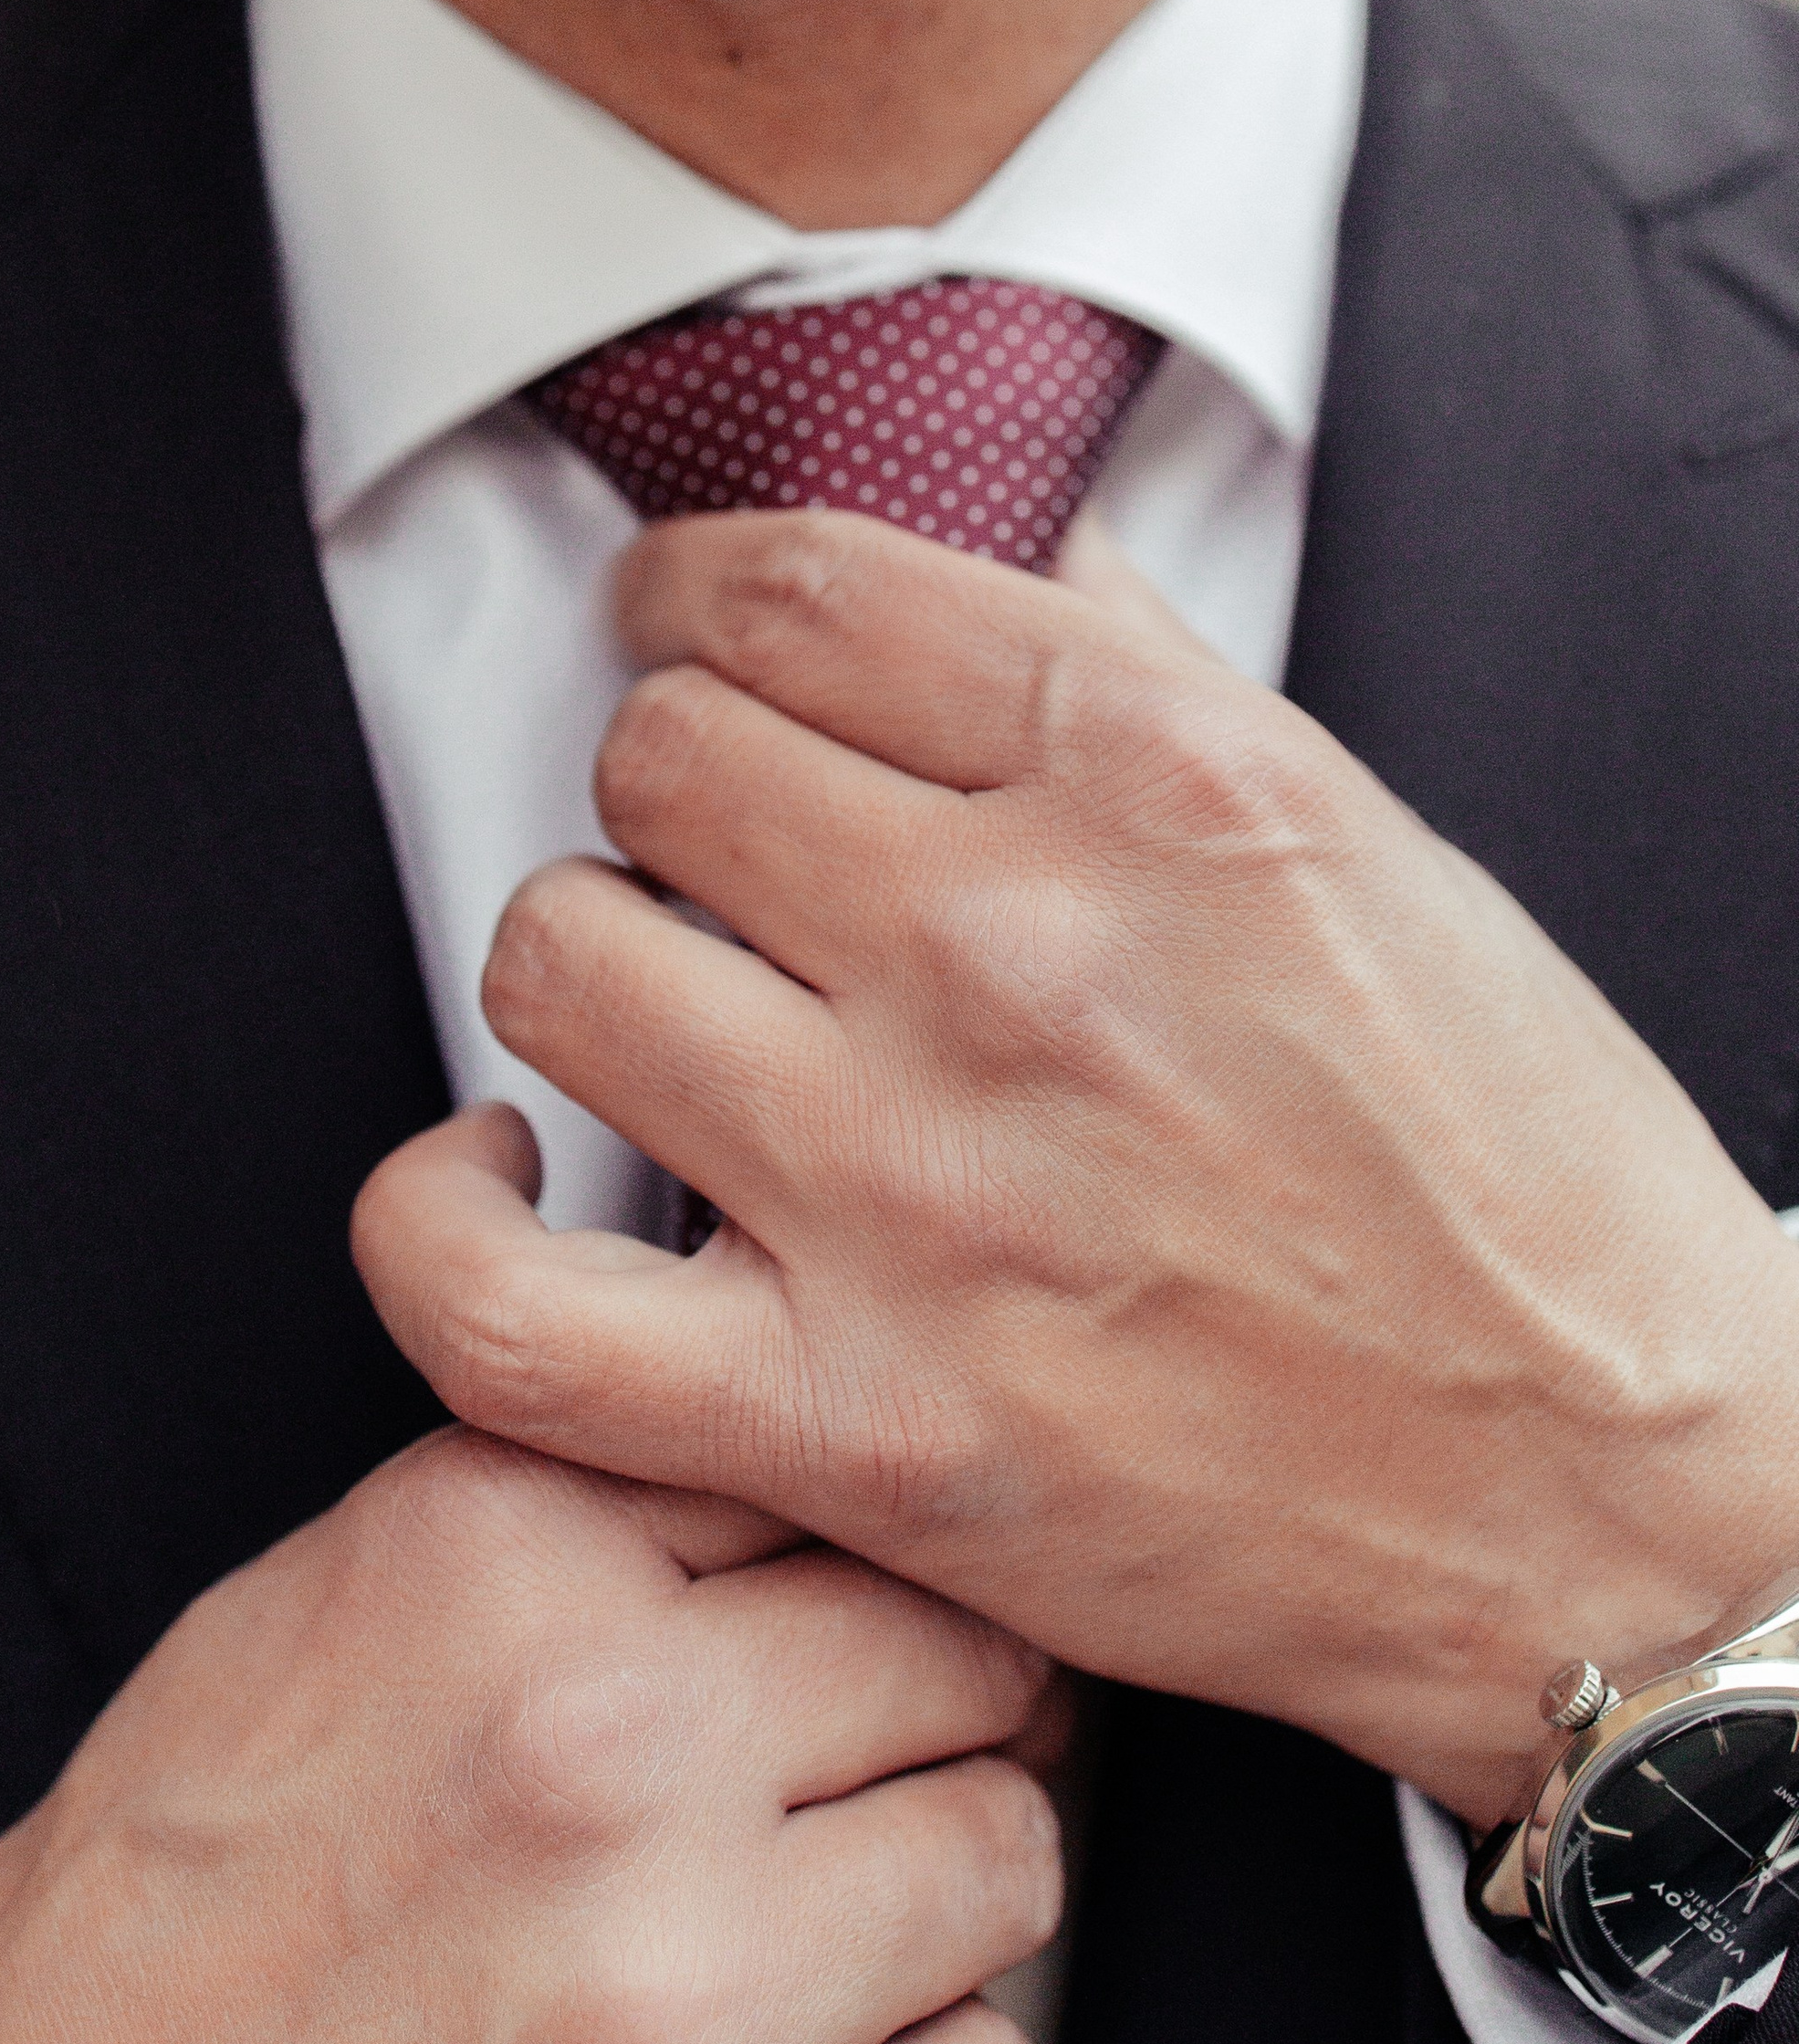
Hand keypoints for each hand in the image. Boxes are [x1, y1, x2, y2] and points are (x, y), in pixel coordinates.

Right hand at [0, 1426, 1059, 2043]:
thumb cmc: (193, 1891)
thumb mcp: (348, 1591)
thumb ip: (580, 1480)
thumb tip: (768, 1358)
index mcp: (498, 1566)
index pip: (832, 1464)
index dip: (863, 1528)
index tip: (852, 1577)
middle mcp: (598, 1764)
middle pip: (968, 1659)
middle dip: (934, 1703)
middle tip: (857, 1751)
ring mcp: (672, 2016)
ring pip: (1007, 1869)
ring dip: (934, 1895)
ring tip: (807, 1917)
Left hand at [353, 510, 1798, 1829]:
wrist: (1603, 1502)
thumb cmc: (1509, 1172)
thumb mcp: (1369, 841)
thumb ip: (1143, 670)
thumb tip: (994, 540)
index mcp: (1159, 783)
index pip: (790, 582)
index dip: (688, 586)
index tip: (681, 627)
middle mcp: (1021, 959)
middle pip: (657, 754)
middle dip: (675, 780)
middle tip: (731, 857)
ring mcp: (918, 1194)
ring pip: (554, 958)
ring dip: (594, 963)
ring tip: (671, 1007)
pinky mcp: (853, 1424)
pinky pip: (494, 1298)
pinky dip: (439, 1219)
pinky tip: (504, 1175)